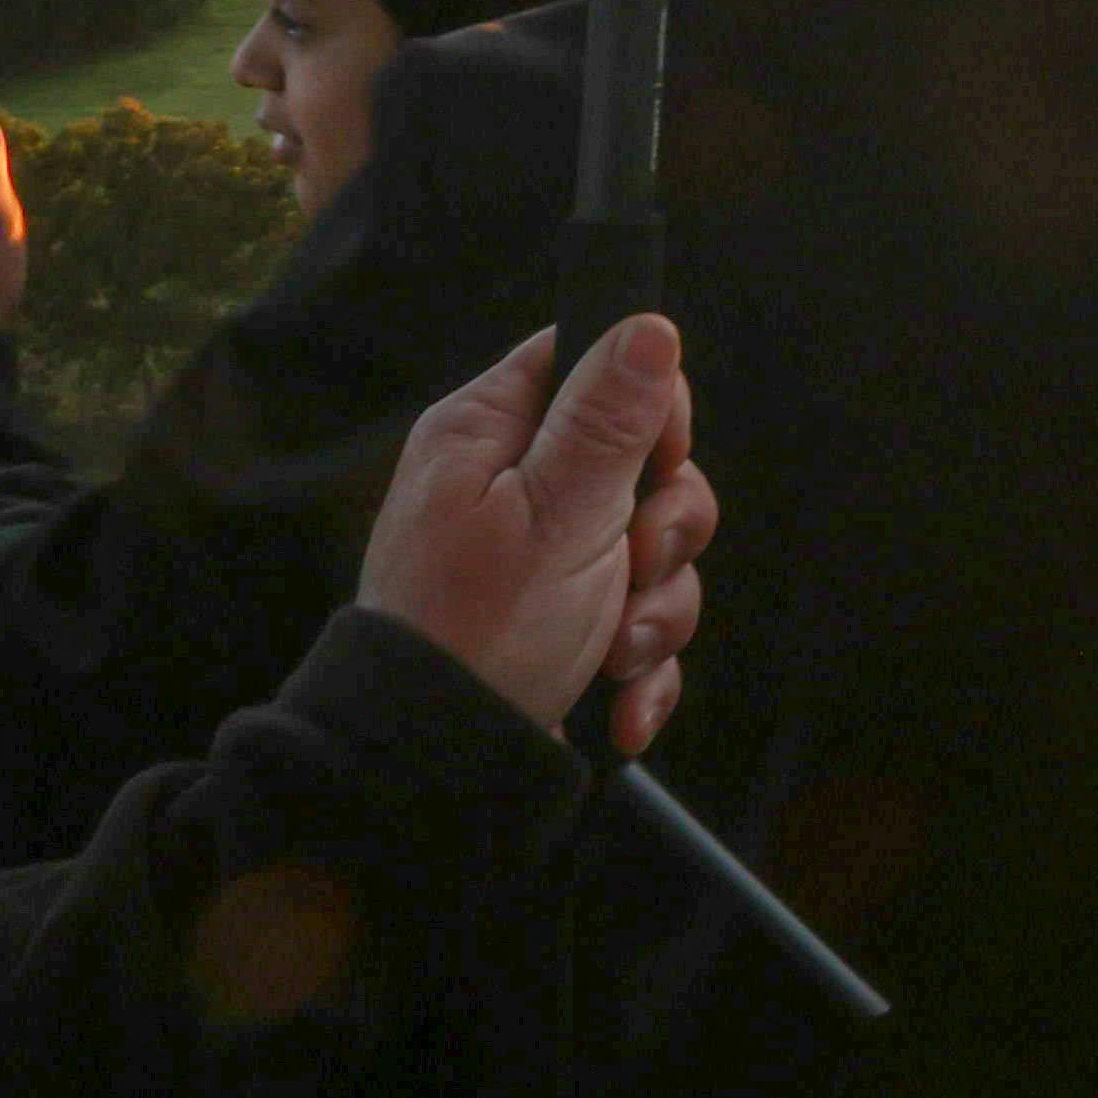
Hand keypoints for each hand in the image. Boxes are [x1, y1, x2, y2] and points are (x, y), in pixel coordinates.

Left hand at [361, 316, 717, 751]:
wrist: (434, 774)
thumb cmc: (480, 631)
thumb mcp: (556, 511)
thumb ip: (608, 418)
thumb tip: (649, 323)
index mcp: (488, 434)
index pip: (588, 360)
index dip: (646, 404)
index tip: (660, 461)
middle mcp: (508, 487)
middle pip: (640, 464)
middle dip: (664, 530)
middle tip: (636, 565)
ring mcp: (536, 560)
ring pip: (649, 552)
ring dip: (656, 612)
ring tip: (617, 655)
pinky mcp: (559, 626)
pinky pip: (634, 623)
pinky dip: (640, 668)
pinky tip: (618, 704)